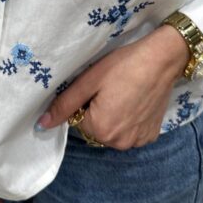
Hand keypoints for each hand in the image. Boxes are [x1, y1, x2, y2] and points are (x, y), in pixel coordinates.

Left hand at [35, 25, 190, 149]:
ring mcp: (137, 141)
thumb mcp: (89, 80)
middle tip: (111, 88)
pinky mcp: (151, 135)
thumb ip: (64, 105)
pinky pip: (131, 132)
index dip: (84, 102)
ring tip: (124, 94)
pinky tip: (136, 102)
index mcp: (100, 129)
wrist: (161, 59)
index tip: (97, 87)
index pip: (78, 121)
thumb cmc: (124, 65)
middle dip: (97, 112)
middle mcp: (119, 142)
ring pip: (113, 132)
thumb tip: (41, 125)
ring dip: (114, 118)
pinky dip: (130, 121)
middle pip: (96, 129)